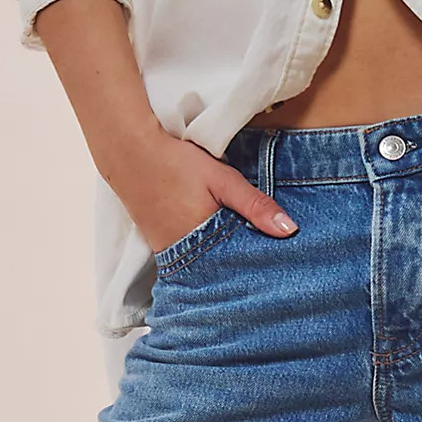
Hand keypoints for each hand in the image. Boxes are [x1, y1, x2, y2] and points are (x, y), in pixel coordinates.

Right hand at [99, 121, 297, 252]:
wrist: (131, 153)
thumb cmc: (178, 163)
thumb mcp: (223, 180)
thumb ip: (255, 205)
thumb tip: (290, 230)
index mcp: (201, 243)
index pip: (238, 265)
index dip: (257, 263)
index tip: (277, 263)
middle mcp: (181, 256)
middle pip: (220, 269)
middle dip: (240, 265)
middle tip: (266, 262)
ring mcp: (166, 252)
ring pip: (203, 264)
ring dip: (221, 258)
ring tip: (244, 252)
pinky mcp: (158, 245)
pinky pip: (186, 258)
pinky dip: (202, 252)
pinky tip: (214, 242)